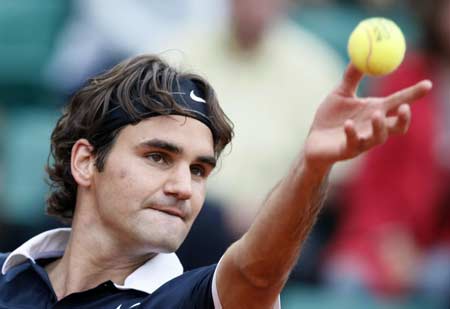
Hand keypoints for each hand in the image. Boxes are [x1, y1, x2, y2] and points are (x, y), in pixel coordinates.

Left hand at [304, 64, 431, 168]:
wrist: (313, 141)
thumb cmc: (330, 118)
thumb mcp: (341, 92)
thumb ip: (352, 75)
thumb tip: (360, 53)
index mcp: (375, 111)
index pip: (399, 102)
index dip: (414, 94)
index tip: (427, 84)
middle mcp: (372, 128)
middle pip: (397, 126)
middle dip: (404, 118)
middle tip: (405, 107)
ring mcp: (362, 141)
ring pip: (379, 138)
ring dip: (380, 126)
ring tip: (376, 114)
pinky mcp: (347, 150)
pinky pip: (353, 143)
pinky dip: (352, 133)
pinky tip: (347, 124)